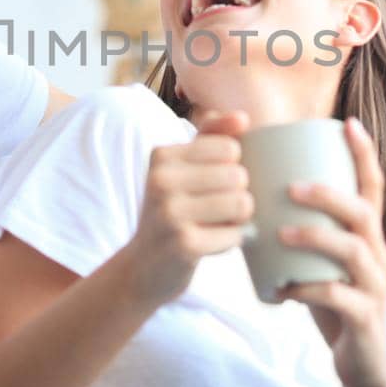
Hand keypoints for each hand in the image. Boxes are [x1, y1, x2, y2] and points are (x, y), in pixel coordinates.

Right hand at [122, 110, 252, 305]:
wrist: (142, 268)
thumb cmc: (172, 211)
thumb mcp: (183, 168)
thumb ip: (212, 135)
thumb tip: (243, 118)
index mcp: (162, 156)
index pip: (230, 148)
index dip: (231, 168)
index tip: (211, 185)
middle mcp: (161, 180)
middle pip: (239, 175)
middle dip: (238, 195)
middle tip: (215, 211)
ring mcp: (170, 213)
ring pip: (242, 203)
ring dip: (238, 219)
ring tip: (216, 225)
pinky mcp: (184, 244)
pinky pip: (236, 234)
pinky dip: (231, 241)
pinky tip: (210, 244)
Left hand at [277, 117, 385, 386]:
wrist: (361, 366)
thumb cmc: (336, 306)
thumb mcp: (323, 263)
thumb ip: (306, 232)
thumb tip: (261, 194)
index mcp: (369, 236)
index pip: (372, 188)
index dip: (363, 154)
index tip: (346, 122)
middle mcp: (379, 255)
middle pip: (362, 212)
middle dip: (329, 193)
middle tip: (291, 186)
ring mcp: (375, 286)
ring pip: (353, 250)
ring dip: (315, 236)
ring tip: (281, 231)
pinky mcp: (365, 318)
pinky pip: (338, 296)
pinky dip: (306, 289)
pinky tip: (282, 289)